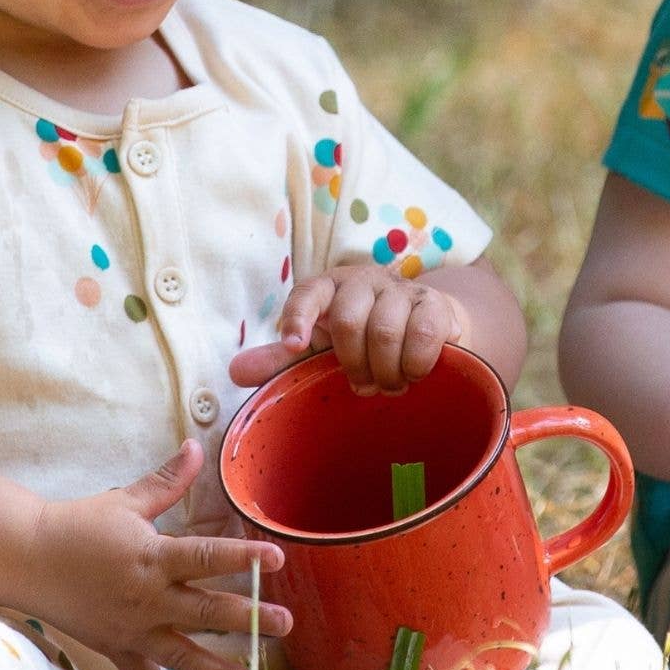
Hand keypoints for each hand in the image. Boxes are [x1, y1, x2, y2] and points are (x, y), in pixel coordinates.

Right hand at [25, 440, 290, 669]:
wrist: (27, 559)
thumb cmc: (80, 526)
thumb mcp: (127, 500)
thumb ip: (168, 481)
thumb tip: (197, 446)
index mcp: (153, 557)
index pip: (206, 556)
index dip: (242, 556)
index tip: (277, 558)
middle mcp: (148, 598)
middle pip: (205, 611)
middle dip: (248, 619)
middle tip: (285, 624)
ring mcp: (132, 629)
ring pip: (182, 655)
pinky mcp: (117, 649)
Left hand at [229, 264, 465, 394]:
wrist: (427, 326)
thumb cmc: (364, 339)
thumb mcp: (323, 348)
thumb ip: (282, 361)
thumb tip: (235, 371)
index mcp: (330, 288)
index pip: (308, 293)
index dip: (298, 317)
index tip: (295, 346)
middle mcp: (364, 281)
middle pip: (347, 320)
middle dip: (353, 363)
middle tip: (362, 387)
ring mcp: (401, 290)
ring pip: (384, 329)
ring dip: (385, 369)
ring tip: (389, 385)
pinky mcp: (434, 303)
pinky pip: (422, 333)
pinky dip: (414, 363)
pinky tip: (414, 374)